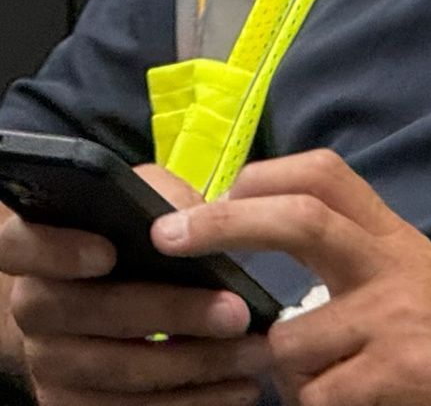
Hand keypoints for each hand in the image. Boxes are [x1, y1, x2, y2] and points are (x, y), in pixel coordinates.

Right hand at [0, 165, 269, 405]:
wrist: (109, 297)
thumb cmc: (135, 237)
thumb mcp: (146, 200)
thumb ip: (160, 198)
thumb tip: (186, 216)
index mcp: (39, 246)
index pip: (22, 244)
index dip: (58, 250)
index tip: (108, 252)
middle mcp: (34, 306)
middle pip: (87, 314)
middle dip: (170, 314)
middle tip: (236, 313)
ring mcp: (49, 360)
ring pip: (115, 370)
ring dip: (193, 364)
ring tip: (255, 352)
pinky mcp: (72, 402)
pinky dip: (187, 401)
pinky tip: (235, 386)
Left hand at [154, 151, 430, 405]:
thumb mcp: (406, 275)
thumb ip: (348, 256)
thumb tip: (257, 232)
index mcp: (391, 236)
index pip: (328, 176)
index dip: (266, 176)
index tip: (218, 194)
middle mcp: (393, 263)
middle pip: (301, 220)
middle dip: (224, 224)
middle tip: (167, 236)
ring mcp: (395, 315)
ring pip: (288, 343)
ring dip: (289, 372)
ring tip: (330, 378)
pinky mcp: (396, 369)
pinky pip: (312, 394)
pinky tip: (353, 401)